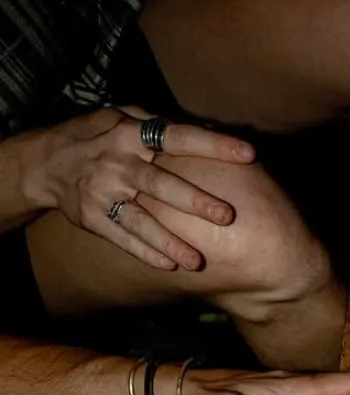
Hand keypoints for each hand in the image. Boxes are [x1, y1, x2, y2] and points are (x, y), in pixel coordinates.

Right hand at [21, 106, 253, 269]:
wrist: (45, 162)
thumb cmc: (98, 137)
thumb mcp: (121, 118)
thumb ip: (158, 125)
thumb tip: (207, 130)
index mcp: (131, 133)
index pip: (178, 137)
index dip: (214, 144)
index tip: (248, 154)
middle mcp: (119, 162)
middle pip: (161, 183)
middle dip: (194, 200)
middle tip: (226, 216)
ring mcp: (105, 192)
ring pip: (141, 219)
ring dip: (170, 241)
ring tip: (196, 261)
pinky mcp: (94, 217)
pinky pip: (123, 238)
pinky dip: (146, 252)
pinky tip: (170, 266)